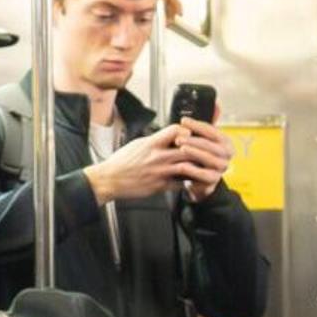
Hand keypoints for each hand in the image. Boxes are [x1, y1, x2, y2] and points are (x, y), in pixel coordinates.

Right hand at [87, 121, 233, 204]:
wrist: (110, 179)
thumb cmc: (121, 162)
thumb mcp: (138, 144)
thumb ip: (155, 140)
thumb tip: (168, 136)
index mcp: (151, 143)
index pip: (176, 130)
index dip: (186, 131)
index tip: (191, 134)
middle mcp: (157, 156)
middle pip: (186, 148)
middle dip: (198, 149)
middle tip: (206, 150)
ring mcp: (160, 172)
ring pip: (187, 167)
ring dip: (196, 166)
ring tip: (202, 165)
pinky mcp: (159, 186)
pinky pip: (180, 184)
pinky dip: (187, 182)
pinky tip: (191, 180)